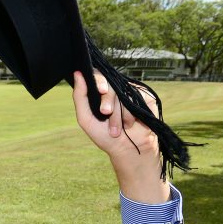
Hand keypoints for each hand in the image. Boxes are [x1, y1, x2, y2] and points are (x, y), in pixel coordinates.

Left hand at [73, 71, 168, 202]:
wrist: (128, 149)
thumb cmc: (105, 137)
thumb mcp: (87, 119)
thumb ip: (80, 97)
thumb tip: (77, 74)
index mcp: (101, 95)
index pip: (98, 78)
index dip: (99, 80)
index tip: (100, 90)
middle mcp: (116, 91)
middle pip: (110, 85)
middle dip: (107, 101)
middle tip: (105, 113)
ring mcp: (130, 93)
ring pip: (122, 93)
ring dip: (118, 113)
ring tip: (118, 129)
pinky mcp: (145, 97)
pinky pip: (136, 96)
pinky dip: (130, 112)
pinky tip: (130, 123)